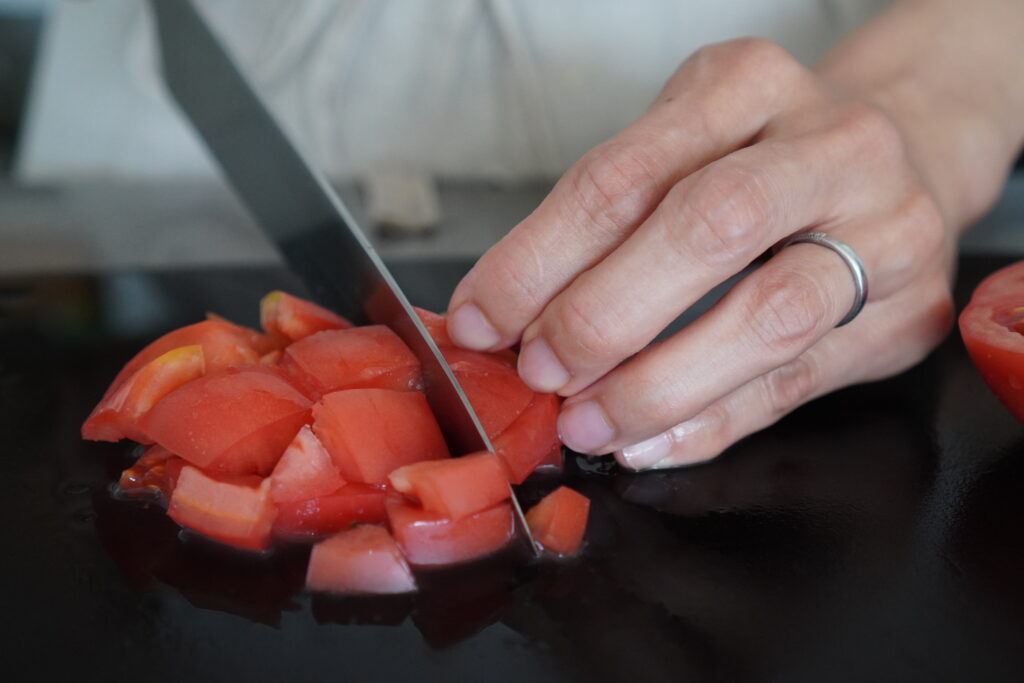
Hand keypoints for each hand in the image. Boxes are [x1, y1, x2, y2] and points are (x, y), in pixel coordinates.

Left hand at [446, 38, 955, 469]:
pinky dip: (713, 420)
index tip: (482, 318)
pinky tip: (651, 441)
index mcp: (747, 84)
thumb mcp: (681, 145)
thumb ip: (604, 221)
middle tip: (541, 370)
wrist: (904, 154)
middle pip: (708, 227)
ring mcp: (885, 227)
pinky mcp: (905, 312)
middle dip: (603, 315)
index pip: (622, 174)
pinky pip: (797, 382)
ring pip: (769, 314)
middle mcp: (830, 144)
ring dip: (659, 382)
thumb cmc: (761, 156)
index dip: (538, 258)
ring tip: (588, 421)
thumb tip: (503, 317)